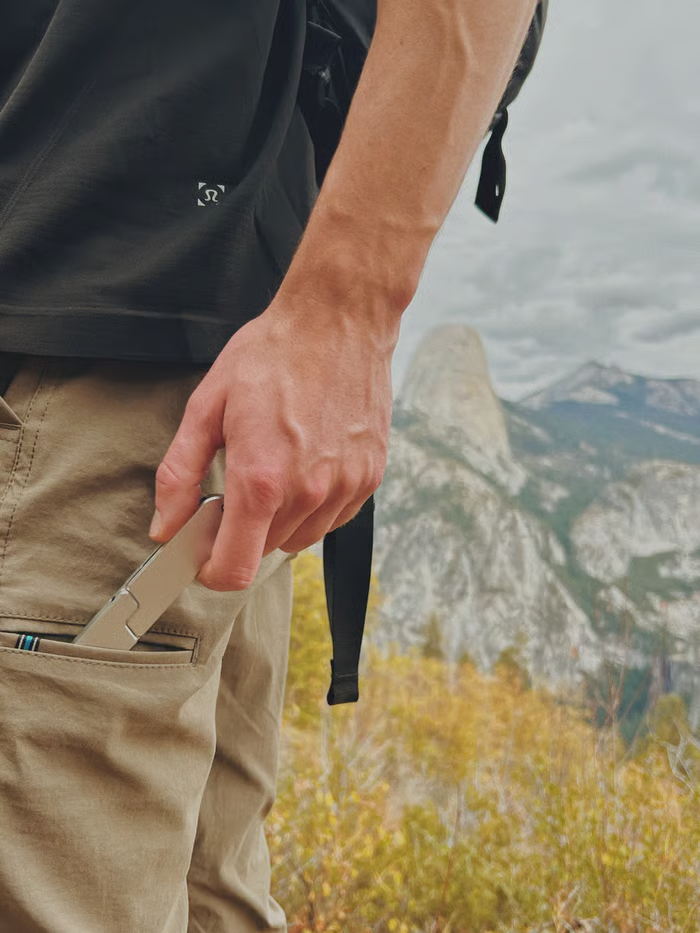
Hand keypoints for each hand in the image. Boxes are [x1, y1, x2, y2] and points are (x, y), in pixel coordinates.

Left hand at [149, 297, 394, 590]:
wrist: (340, 321)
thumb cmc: (272, 355)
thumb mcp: (207, 406)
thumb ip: (179, 474)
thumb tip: (165, 526)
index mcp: (261, 479)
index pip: (235, 569)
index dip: (211, 571)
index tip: (203, 552)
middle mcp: (308, 492)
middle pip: (265, 552)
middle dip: (243, 532)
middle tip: (237, 484)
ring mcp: (344, 487)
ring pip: (301, 538)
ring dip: (280, 520)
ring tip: (276, 466)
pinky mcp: (369, 478)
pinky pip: (333, 518)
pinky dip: (314, 506)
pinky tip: (307, 464)